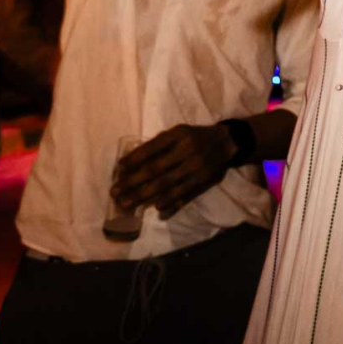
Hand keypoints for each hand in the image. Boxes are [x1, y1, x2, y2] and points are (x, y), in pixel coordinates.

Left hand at [111, 123, 235, 218]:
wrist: (227, 143)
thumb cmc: (195, 138)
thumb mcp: (179, 133)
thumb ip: (159, 144)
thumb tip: (131, 161)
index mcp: (179, 135)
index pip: (152, 148)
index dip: (134, 159)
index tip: (118, 169)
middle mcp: (187, 151)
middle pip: (155, 170)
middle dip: (132, 183)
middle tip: (115, 193)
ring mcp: (196, 168)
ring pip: (166, 185)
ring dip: (144, 197)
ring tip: (127, 205)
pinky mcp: (203, 182)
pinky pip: (184, 195)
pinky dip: (171, 204)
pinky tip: (157, 210)